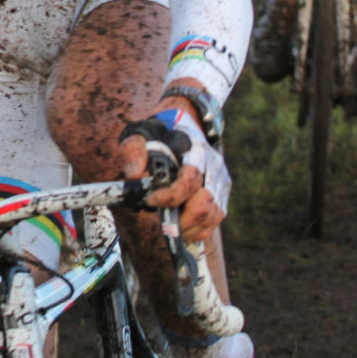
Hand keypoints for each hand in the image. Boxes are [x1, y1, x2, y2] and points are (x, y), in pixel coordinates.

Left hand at [118, 105, 230, 241]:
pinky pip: (214, 221)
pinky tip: (181, 226)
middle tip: (160, 220)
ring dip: (189, 227)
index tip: (150, 200)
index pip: (189, 181)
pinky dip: (198, 230)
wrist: (182, 127)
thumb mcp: (142, 134)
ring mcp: (221, 182)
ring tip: (169, 225)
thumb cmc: (159, 135)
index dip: (170, 196)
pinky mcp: (222, 195)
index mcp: (196, 151)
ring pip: (212, 216)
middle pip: (205, 204)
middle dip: (180, 219)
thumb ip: (134, 151)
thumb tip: (135, 175)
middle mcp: (214, 167)